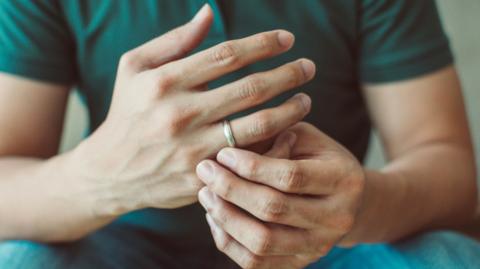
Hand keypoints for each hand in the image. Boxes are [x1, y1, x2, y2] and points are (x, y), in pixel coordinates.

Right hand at [70, 5, 315, 216]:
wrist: (110, 172)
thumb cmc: (127, 112)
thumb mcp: (134, 68)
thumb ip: (174, 40)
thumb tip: (210, 12)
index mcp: (163, 82)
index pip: (227, 55)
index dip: (264, 44)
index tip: (288, 39)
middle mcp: (179, 114)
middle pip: (250, 89)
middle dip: (288, 74)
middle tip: (309, 67)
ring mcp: (191, 149)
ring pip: (257, 125)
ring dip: (290, 110)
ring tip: (306, 99)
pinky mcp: (201, 176)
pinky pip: (249, 158)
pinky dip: (273, 143)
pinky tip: (288, 131)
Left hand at [197, 122, 364, 268]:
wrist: (346, 199)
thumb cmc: (316, 158)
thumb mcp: (303, 137)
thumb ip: (272, 139)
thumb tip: (229, 151)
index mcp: (342, 179)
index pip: (290, 177)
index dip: (252, 166)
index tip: (222, 154)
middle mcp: (337, 217)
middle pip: (274, 209)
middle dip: (231, 189)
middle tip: (204, 170)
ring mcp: (319, 246)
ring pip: (262, 242)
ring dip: (226, 218)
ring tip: (205, 195)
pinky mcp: (300, 263)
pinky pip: (256, 262)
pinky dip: (229, 242)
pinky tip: (215, 218)